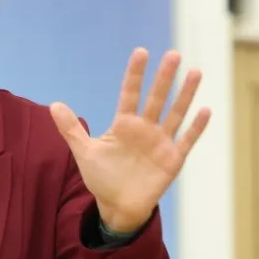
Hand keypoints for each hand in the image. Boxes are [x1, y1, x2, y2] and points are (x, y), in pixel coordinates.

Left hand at [50, 48, 210, 233]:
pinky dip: (196, 127)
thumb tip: (53, 105)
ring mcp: (161, 143)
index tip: (141, 52)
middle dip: (164, 78)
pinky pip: (187, 140)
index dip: (135, 75)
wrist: (117, 205)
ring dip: (185, 95)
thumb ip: (71, 129)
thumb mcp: (85, 151)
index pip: (130, 94)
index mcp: (124, 125)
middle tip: (173, 54)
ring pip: (175, 114)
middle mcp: (145, 129)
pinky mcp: (172, 160)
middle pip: (156, 99)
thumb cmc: (102, 177)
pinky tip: (205, 110)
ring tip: (195, 72)